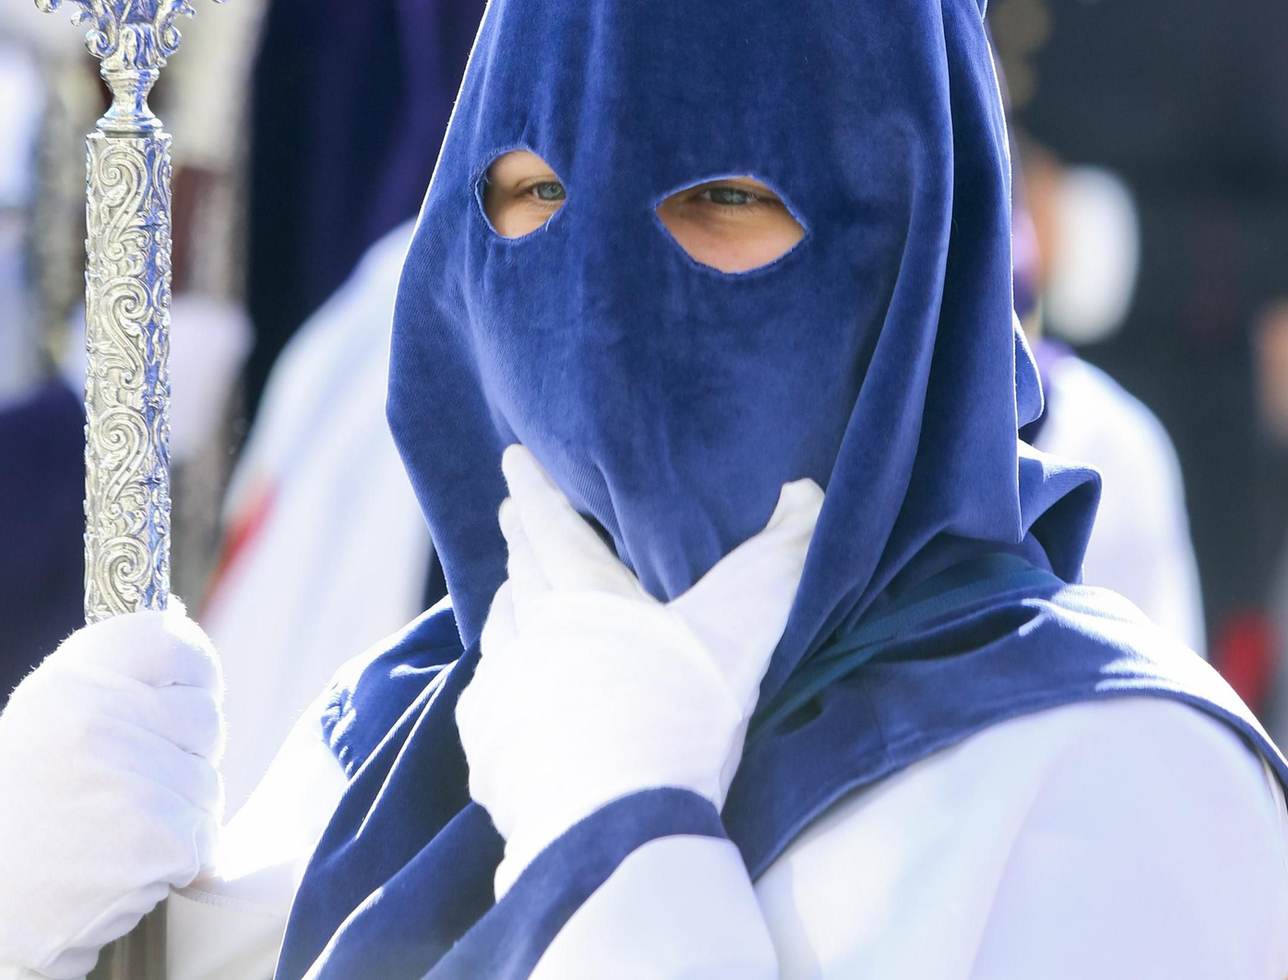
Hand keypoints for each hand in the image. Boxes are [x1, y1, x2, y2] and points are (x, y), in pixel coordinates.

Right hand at [0, 605, 222, 979]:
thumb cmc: (26, 810)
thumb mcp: (46, 718)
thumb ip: (112, 673)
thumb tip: (179, 616)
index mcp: (67, 679)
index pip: (171, 639)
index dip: (196, 667)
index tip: (192, 691)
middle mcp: (95, 718)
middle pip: (206, 716)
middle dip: (189, 754)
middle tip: (141, 784)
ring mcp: (125, 778)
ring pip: (208, 781)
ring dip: (184, 812)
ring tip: (122, 829)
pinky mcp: (151, 837)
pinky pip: (205, 834)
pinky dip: (183, 857)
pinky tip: (131, 864)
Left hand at [456, 448, 820, 896]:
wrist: (613, 828)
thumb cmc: (679, 715)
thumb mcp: (742, 627)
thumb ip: (780, 556)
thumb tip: (804, 490)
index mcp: (583, 592)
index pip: (549, 523)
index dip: (533, 487)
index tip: (513, 459)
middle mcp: (531, 631)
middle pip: (520, 570)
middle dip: (519, 539)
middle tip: (512, 515)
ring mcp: (503, 692)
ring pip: (497, 630)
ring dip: (508, 605)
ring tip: (513, 595)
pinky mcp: (489, 751)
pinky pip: (483, 698)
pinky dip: (494, 679)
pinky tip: (501, 687)